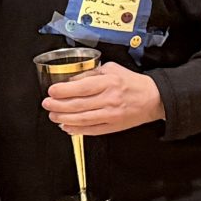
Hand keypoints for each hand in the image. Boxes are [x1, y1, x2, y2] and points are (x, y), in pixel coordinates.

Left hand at [44, 62, 165, 136]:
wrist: (153, 98)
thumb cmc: (131, 83)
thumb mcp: (112, 69)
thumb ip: (90, 74)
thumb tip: (71, 80)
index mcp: (109, 83)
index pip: (82, 88)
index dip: (64, 91)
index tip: (51, 91)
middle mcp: (109, 100)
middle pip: (78, 105)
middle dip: (58, 106)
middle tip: (47, 104)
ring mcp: (111, 115)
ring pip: (82, 119)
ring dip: (64, 118)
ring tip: (53, 115)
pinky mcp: (113, 126)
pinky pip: (92, 130)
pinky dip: (77, 130)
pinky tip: (67, 127)